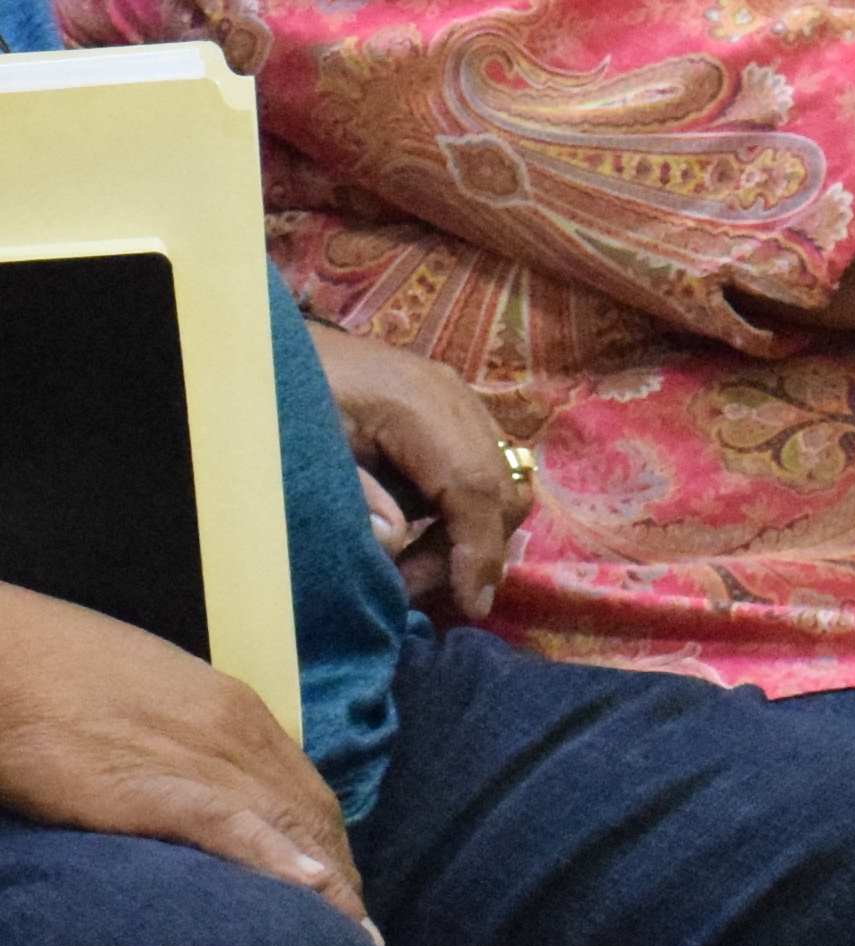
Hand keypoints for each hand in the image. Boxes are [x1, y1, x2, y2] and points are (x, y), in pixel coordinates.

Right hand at [0, 585, 366, 927]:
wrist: (2, 654)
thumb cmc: (62, 679)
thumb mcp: (148, 709)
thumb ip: (190, 746)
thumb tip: (210, 790)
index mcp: (235, 714)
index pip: (305, 792)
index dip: (329, 847)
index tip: (343, 895)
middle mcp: (234, 733)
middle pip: (310, 814)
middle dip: (341, 878)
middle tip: (357, 936)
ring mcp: (198, 754)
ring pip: (287, 822)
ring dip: (327, 885)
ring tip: (351, 942)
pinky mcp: (150, 781)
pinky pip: (226, 821)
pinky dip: (273, 855)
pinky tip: (309, 889)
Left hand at [304, 320, 525, 622]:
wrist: (260, 339)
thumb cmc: (277, 393)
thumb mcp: (300, 448)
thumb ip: (350, 496)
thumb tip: (395, 545)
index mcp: (420, 405)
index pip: (474, 487)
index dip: (477, 551)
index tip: (469, 605)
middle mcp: (455, 398)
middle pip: (503, 487)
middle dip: (471, 550)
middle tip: (411, 586)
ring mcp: (457, 400)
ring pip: (500, 480)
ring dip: (468, 533)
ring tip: (411, 565)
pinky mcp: (448, 409)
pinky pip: (480, 467)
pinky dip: (459, 510)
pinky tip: (414, 531)